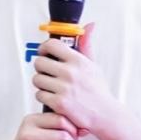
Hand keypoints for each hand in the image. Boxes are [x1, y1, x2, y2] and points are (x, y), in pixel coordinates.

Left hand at [32, 22, 116, 137]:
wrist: (104, 114)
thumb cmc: (98, 90)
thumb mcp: (93, 65)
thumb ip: (86, 45)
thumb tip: (90, 26)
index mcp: (78, 61)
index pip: (51, 45)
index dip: (43, 48)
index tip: (44, 53)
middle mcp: (70, 73)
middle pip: (39, 62)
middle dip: (41, 67)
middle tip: (46, 72)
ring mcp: (63, 88)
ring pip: (36, 79)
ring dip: (41, 83)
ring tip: (50, 85)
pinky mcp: (59, 103)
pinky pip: (39, 95)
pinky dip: (43, 97)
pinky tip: (52, 97)